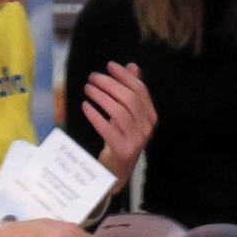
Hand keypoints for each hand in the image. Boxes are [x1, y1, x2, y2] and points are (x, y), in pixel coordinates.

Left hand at [83, 61, 157, 191]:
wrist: (117, 171)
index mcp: (150, 116)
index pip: (140, 90)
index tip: (109, 65)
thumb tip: (132, 66)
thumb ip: (130, 91)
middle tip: (93, 77)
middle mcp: (147, 127)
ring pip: (119, 112)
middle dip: (110, 84)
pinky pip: (107, 128)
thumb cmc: (120, 138)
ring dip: (101, 97)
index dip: (125, 76)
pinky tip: (86, 106)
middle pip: (129, 99)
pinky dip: (95, 115)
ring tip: (88, 89)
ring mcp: (136, 140)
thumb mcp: (127, 114)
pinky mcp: (123, 150)